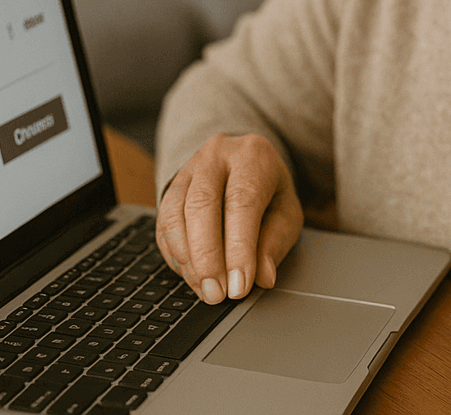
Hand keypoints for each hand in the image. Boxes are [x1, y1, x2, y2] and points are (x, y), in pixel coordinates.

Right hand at [155, 132, 302, 304]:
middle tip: (217, 294)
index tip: (239, 286)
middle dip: (207, 258)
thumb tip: (262, 277)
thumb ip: (275, 242)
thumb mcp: (286, 212)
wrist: (243, 163)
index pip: (242, 201)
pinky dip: (176, 256)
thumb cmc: (269, 192)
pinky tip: (193, 276)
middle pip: (201, 205)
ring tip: (205, 290)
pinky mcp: (169, 189)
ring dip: (188, 260)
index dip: (239, 248)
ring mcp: (188, 170)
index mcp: (252, 155)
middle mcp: (216, 156)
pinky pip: (164, 225)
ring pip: (175, 215)